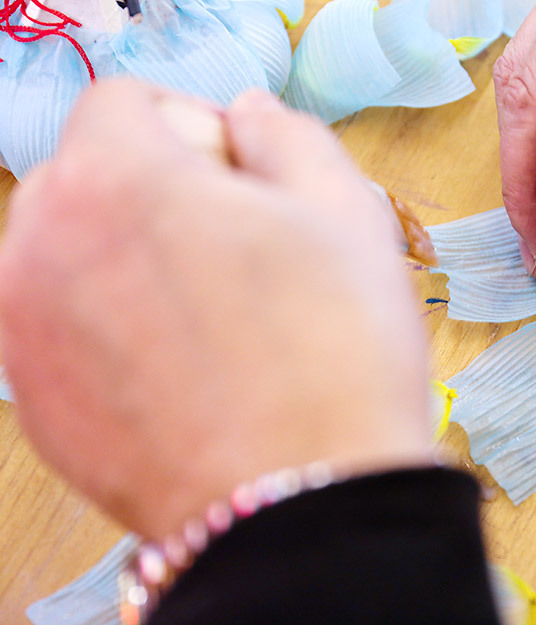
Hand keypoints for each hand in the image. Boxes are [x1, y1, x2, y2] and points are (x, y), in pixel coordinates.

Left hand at [0, 80, 433, 538]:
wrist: (308, 504)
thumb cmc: (337, 355)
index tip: (246, 180)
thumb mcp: (346, 210)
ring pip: (71, 252)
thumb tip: (249, 116)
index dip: (198, 127)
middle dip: (157, 189)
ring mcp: (25, 332)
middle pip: (89, 174)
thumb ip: (287, 133)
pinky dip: (113, 326)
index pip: (128, 101)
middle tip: (239, 249)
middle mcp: (40, 247)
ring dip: (131, 255)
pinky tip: (187, 367)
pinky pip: (65, 327)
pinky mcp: (34, 403)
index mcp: (114, 178)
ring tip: (215, 314)